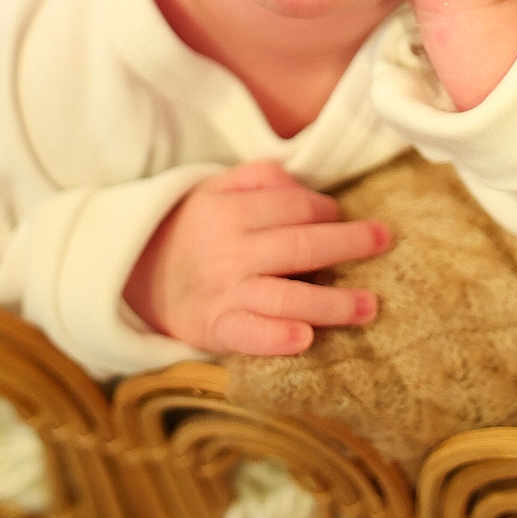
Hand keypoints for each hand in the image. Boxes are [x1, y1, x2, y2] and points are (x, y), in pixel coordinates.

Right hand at [122, 159, 391, 356]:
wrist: (132, 277)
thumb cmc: (190, 230)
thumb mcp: (212, 190)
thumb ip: (257, 179)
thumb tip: (301, 184)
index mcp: (230, 211)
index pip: (294, 207)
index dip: (326, 211)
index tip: (341, 218)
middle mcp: (229, 251)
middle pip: (300, 246)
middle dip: (349, 244)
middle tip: (384, 242)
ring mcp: (223, 292)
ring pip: (285, 295)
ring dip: (332, 302)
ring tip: (369, 306)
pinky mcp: (215, 329)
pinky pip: (249, 335)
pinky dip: (276, 338)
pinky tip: (306, 338)